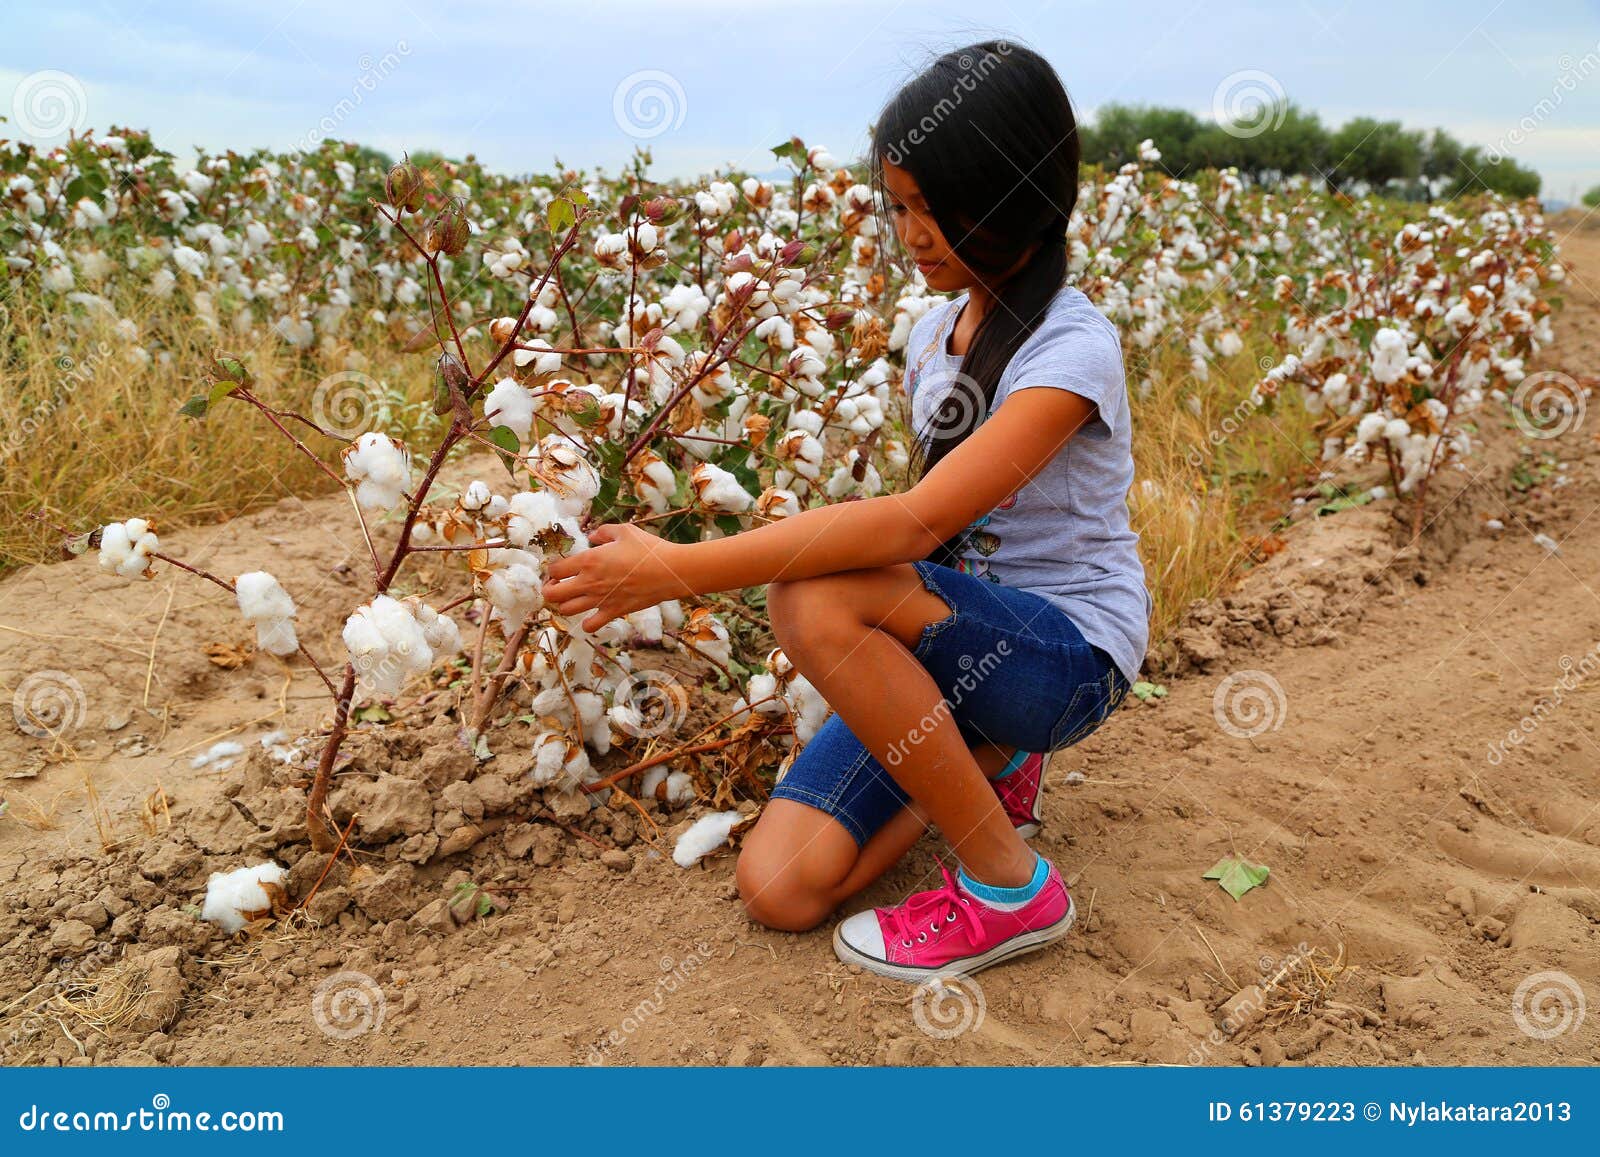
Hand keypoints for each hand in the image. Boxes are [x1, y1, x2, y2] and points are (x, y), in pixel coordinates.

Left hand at [541, 523, 682, 632]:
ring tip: (575, 597)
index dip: (553, 570)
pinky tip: (592, 614)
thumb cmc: (648, 549)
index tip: (561, 568)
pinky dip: (587, 623)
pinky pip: (590, 626)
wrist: (670, 572)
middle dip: (550, 590)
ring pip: (566, 611)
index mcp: (588, 561)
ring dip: (565, 604)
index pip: (554, 570)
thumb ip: (603, 532)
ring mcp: (600, 600)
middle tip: (559, 585)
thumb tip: (592, 536)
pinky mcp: (614, 612)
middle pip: (552, 595)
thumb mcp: (625, 531)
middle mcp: (589, 582)